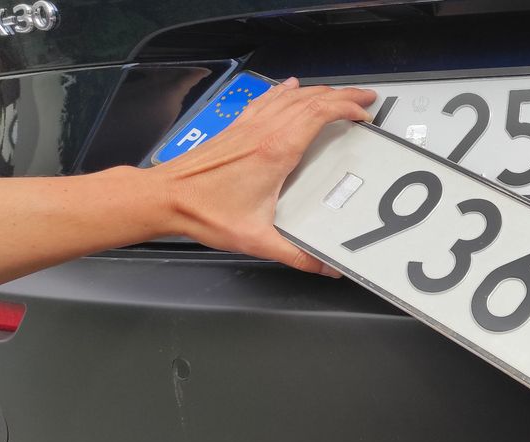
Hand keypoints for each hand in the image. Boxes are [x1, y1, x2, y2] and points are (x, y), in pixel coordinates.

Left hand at [150, 78, 376, 276]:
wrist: (164, 198)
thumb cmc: (204, 212)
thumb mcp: (257, 240)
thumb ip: (297, 256)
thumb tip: (325, 268)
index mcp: (276, 151)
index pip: (321, 114)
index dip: (348, 108)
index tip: (364, 115)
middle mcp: (264, 131)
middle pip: (312, 99)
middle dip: (344, 95)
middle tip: (365, 97)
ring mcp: (249, 126)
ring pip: (291, 96)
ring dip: (319, 91)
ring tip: (339, 93)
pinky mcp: (236, 128)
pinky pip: (267, 100)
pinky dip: (284, 91)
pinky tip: (289, 86)